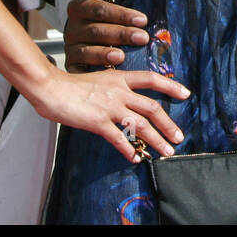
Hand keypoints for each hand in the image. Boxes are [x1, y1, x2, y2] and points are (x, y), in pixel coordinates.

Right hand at [33, 66, 188, 160]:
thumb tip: (127, 101)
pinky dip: (130, 150)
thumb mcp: (99, 80)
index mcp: (120, 78)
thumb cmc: (71, 86)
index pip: (151, 79)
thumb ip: (115, 89)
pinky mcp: (98, 122)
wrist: (51, 88)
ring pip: (141, 125)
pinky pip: (119, 139)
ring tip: (166, 151)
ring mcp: (110, 107)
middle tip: (178, 137)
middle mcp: (119, 92)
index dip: (171, 85)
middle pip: (152, 107)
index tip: (185, 94)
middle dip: (168, 124)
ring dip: (157, 140)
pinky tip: (136, 158)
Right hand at [63, 0, 149, 71]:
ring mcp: (71, 48)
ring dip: (104, 54)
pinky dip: (91, 73)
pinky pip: (79, 71)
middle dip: (121, 34)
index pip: (100, 9)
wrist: (84, 29)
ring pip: (87, 51)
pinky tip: (107, 76)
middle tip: (142, 38)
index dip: (121, 14)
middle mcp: (72, 28)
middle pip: (96, 31)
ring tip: (121, 57)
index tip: (142, 20)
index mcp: (79, 7)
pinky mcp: (72, 65)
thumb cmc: (100, 12)